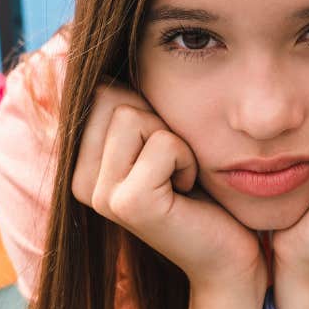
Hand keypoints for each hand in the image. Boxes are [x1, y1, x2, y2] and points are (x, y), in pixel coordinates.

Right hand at [72, 81, 265, 294]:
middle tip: (173, 165)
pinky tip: (187, 190)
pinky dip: (187, 159)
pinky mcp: (129, 204)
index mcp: (82, 164)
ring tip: (180, 177)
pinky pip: (164, 143)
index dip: (145, 107)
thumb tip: (97, 53)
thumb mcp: (161, 140)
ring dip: (174, 140)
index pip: (100, 90)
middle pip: (112, 97)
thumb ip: (131, 107)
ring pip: (134, 115)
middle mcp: (80, 181)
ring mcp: (101, 195)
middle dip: (157, 120)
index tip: (162, 149)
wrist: (228, 256)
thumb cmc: (201, 193)